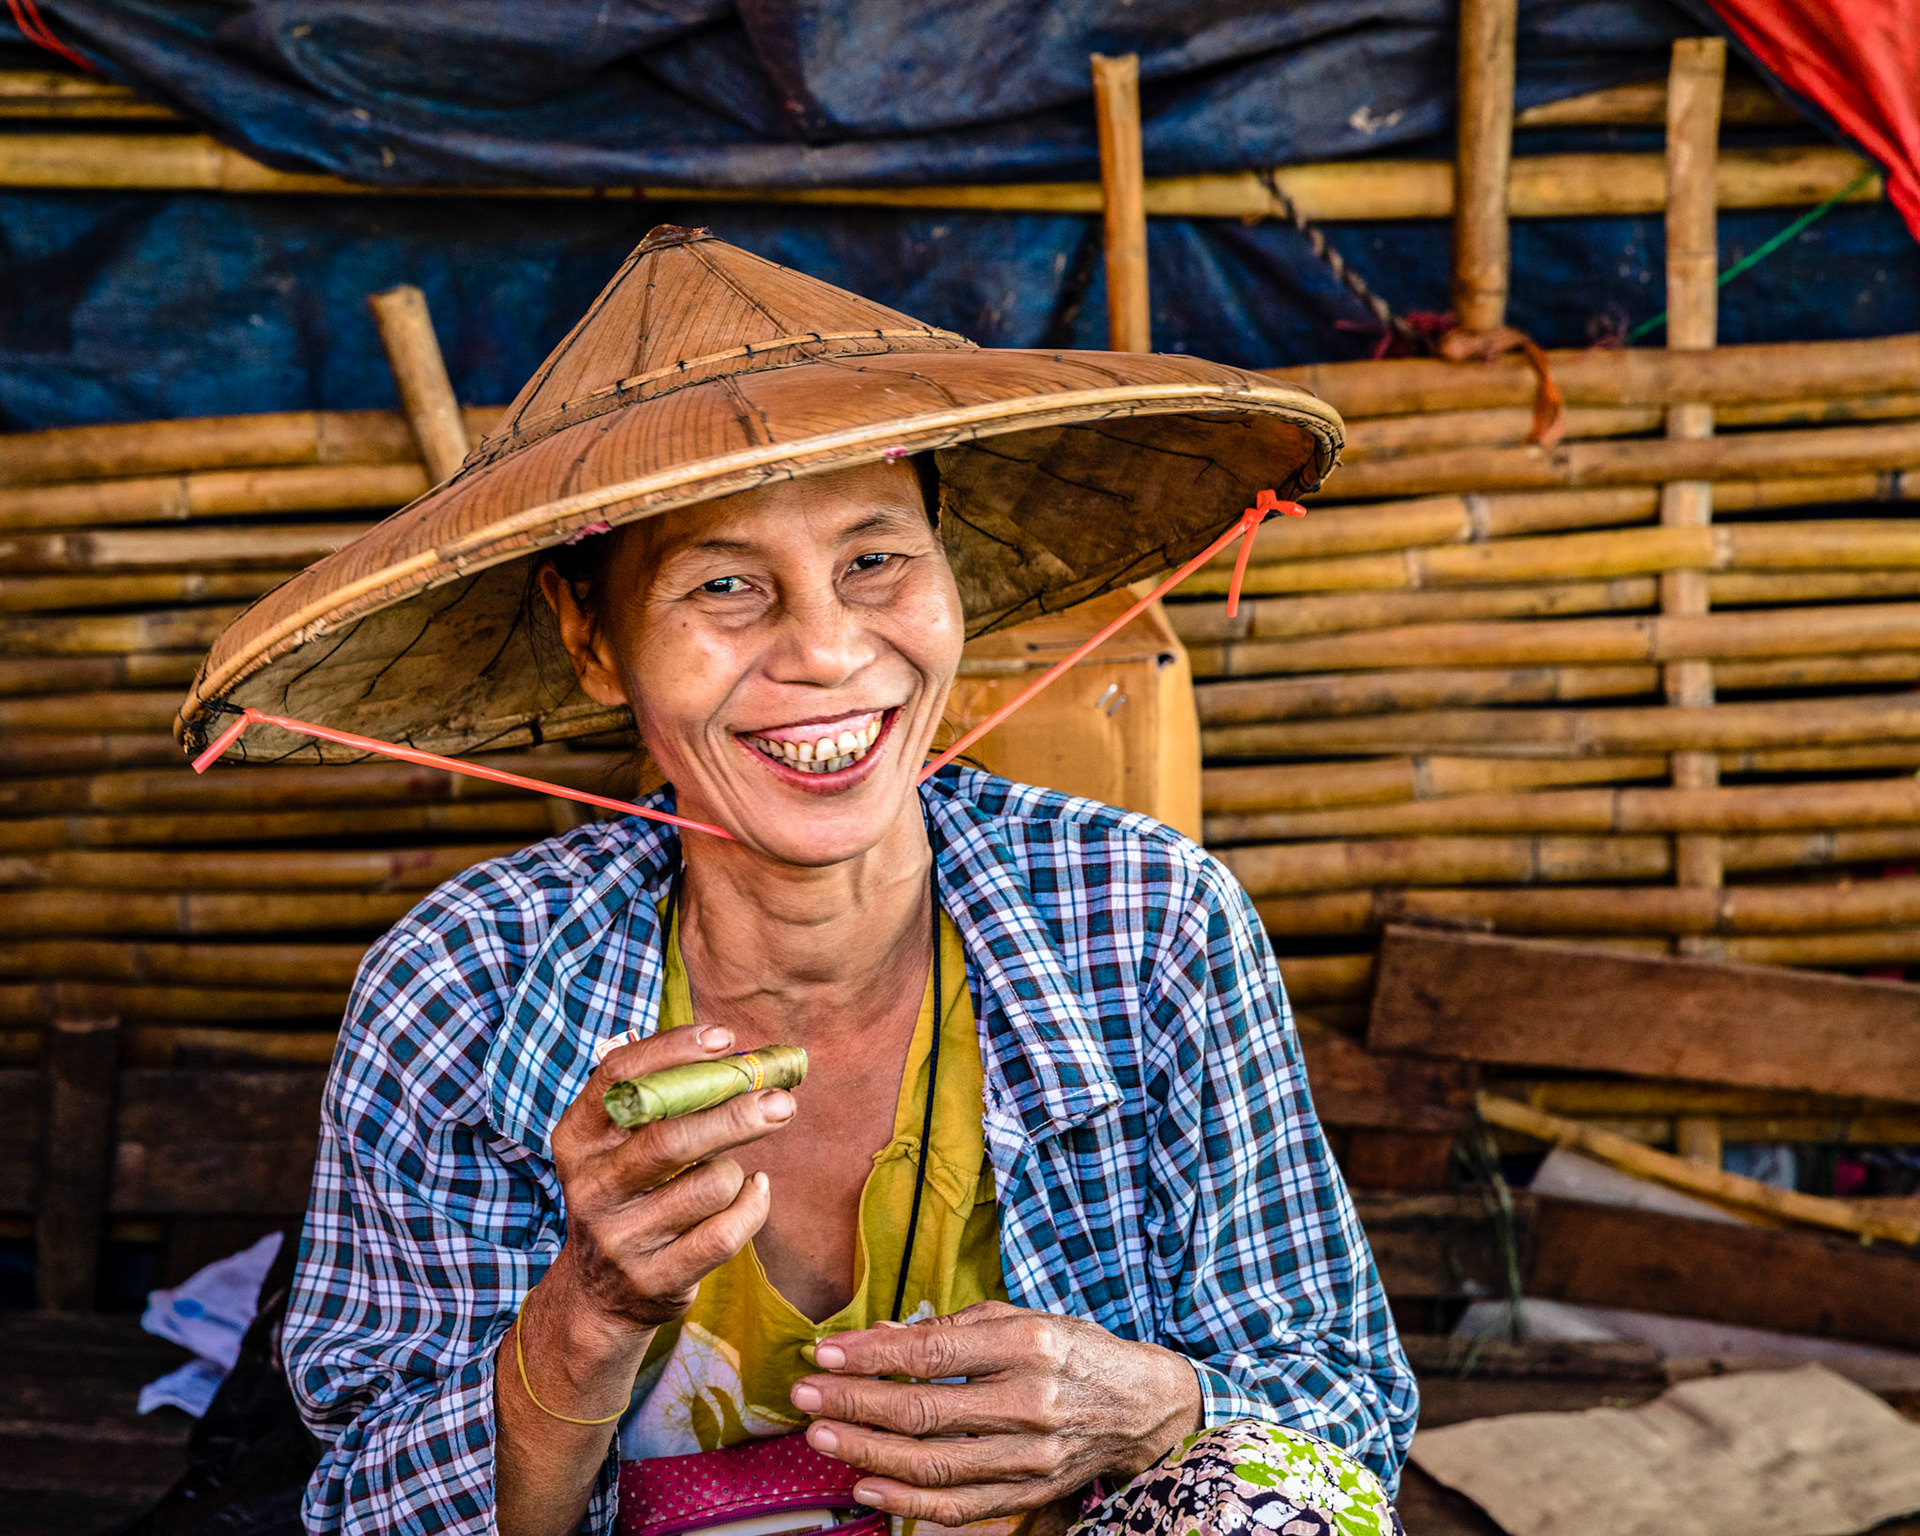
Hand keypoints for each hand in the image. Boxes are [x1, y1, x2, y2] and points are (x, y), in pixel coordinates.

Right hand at [545, 1024, 793, 1341]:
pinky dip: (753, 1206)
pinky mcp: (654, 1280)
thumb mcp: (622, 1145)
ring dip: (735, 1172)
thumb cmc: (632, 1193)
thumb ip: (665, 1099)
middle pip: (670, 1139)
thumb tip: (742, 1055)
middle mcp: (591, 1187)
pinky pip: (726, 1232)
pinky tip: (755, 1192)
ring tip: (731, 1173)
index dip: (673, 1050)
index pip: (619, 1078)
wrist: (599, 1295)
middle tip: (781, 1099)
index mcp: (577, 1139)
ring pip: (710, 1185)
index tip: (725, 1037)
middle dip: (734, 1114)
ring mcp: (619, 1239)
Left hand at [788, 1301, 1202, 1525]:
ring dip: (868, 1451)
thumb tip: (878, 1337)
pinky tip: (867, 1485)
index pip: (933, 1351)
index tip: (824, 1353)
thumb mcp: (1020, 1319)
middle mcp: (1032, 1402)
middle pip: (925, 1409)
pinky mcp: (1031, 1494)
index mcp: (1029, 1345)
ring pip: (934, 1464)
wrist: (1143, 1405)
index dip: (872, 1355)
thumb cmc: (1073, 1351)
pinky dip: (907, 1502)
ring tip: (822, 1435)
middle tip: (805, 1395)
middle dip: (855, 1402)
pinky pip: (960, 1507)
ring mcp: (1032, 1457)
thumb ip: (950, 1328)